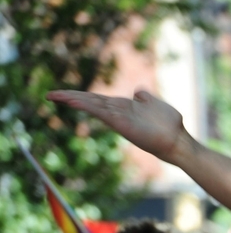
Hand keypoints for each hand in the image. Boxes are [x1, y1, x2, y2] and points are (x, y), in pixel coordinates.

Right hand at [47, 90, 190, 164]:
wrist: (178, 141)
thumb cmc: (170, 125)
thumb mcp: (155, 104)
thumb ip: (145, 98)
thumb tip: (137, 92)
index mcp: (124, 107)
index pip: (98, 99)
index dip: (81, 96)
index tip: (64, 94)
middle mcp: (118, 112)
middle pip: (90, 102)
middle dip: (70, 97)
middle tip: (49, 95)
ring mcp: (119, 118)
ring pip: (92, 106)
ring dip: (73, 101)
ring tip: (55, 97)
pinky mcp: (122, 124)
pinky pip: (102, 113)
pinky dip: (88, 107)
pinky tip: (74, 103)